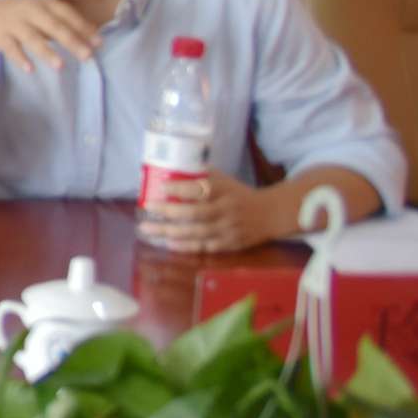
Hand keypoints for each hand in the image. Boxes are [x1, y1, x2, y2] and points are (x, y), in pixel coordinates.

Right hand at [0, 0, 100, 74]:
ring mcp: (12, 23)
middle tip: (88, 56)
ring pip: (32, 38)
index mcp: (41, 3)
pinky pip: (11, 48)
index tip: (99, 42)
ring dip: (47, 52)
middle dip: (72, 41)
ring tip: (60, 67)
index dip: (83, 26)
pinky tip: (30, 69)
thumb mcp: (38, 11)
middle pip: (53, 26)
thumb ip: (61, 21)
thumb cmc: (15, 15)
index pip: (66, 13)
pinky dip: (20, 58)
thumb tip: (91, 34)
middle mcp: (28, 11)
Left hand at [138, 172, 276, 253]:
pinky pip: (204, 247)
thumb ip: (201, 176)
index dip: (179, 189)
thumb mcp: (224, 180)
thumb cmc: (239, 194)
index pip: (200, 189)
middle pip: (195, 213)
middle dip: (168, 212)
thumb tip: (170, 171)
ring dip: (170, 232)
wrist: (271, 214)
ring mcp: (229, 229)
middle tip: (147, 209)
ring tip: (148, 229)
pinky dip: (185, 246)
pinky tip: (168, 243)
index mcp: (225, 190)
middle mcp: (226, 210)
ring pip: (196, 233)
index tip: (160, 187)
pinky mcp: (230, 244)